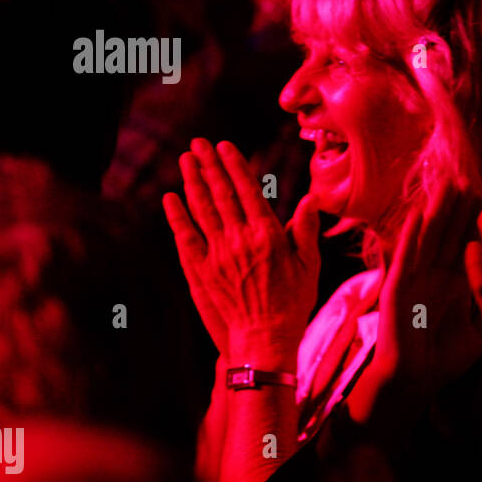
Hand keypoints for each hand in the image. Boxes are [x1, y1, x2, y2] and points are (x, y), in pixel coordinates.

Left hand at [163, 138, 320, 367]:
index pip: (248, 190)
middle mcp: (241, 240)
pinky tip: (170, 199)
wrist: (266, 338)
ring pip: (202, 210)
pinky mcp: (204, 271)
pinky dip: (177, 217)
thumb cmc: (294, 302)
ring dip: (192, 182)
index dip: (235, 165)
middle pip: (221, 194)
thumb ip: (307, 230)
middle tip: (198, 143)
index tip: (225, 146)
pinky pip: (187, 237)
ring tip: (185, 160)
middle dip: (209, 165)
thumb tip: (311, 199)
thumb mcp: (311, 265)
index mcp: (269, 235)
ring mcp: (219, 255)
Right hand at [365, 186, 481, 400]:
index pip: (469, 245)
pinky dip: (409, 236)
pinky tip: (416, 213)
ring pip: (428, 239)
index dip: (480, 223)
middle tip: (473, 179)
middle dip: (460, 207)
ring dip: (436, 211)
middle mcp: (434, 277)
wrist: (413, 382)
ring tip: (447, 185)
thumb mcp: (478, 329)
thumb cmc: (444, 358)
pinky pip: (403, 259)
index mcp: (454, 284)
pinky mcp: (396, 290)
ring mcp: (414, 280)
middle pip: (449, 234)